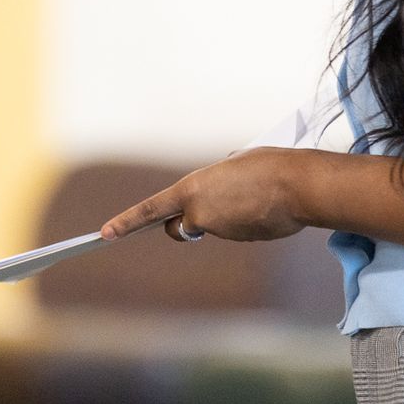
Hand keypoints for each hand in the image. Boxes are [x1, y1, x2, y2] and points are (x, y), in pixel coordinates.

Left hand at [99, 148, 312, 242]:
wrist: (298, 186)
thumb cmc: (268, 166)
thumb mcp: (236, 162)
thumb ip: (220, 176)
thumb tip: (220, 182)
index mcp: (192, 188)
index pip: (151, 209)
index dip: (126, 222)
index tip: (104, 234)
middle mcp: (200, 212)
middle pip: (183, 227)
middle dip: (187, 225)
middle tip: (203, 213)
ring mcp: (221, 230)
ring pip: (215, 227)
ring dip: (227, 217)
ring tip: (253, 196)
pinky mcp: (242, 240)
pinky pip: (237, 230)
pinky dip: (246, 222)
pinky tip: (265, 207)